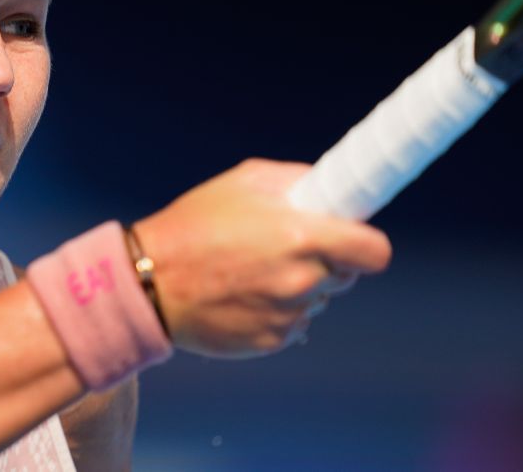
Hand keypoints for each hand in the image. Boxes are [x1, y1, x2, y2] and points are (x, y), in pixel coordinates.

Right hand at [131, 158, 390, 358]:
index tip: (353, 239)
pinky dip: (275, 312)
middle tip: (287, 248)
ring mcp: (288, 314)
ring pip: (317, 300)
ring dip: (299, 288)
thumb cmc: (192, 226)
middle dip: (325, 262)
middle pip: (346, 276)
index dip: (365, 244)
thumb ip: (295, 181)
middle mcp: (302, 279)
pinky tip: (241, 296)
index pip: (374, 252)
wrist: (148, 282)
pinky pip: (292, 324)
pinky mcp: (271, 341)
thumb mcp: (243, 182)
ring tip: (252, 272)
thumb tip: (329, 188)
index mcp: (301, 236)